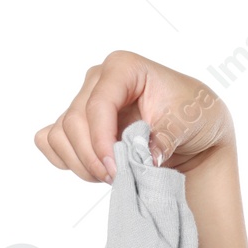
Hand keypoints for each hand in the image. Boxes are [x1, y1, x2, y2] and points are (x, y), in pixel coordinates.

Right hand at [34, 49, 233, 182]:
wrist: (197, 131)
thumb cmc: (195, 115)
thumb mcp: (189, 121)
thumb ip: (164, 138)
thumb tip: (143, 159)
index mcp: (123, 68)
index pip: (99, 104)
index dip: (102, 140)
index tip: (116, 169)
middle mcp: (97, 80)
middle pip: (74, 122)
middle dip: (93, 157)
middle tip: (120, 179)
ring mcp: (83, 101)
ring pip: (60, 135)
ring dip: (81, 164)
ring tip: (113, 178)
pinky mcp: (77, 124)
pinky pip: (50, 141)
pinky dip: (66, 160)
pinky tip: (94, 171)